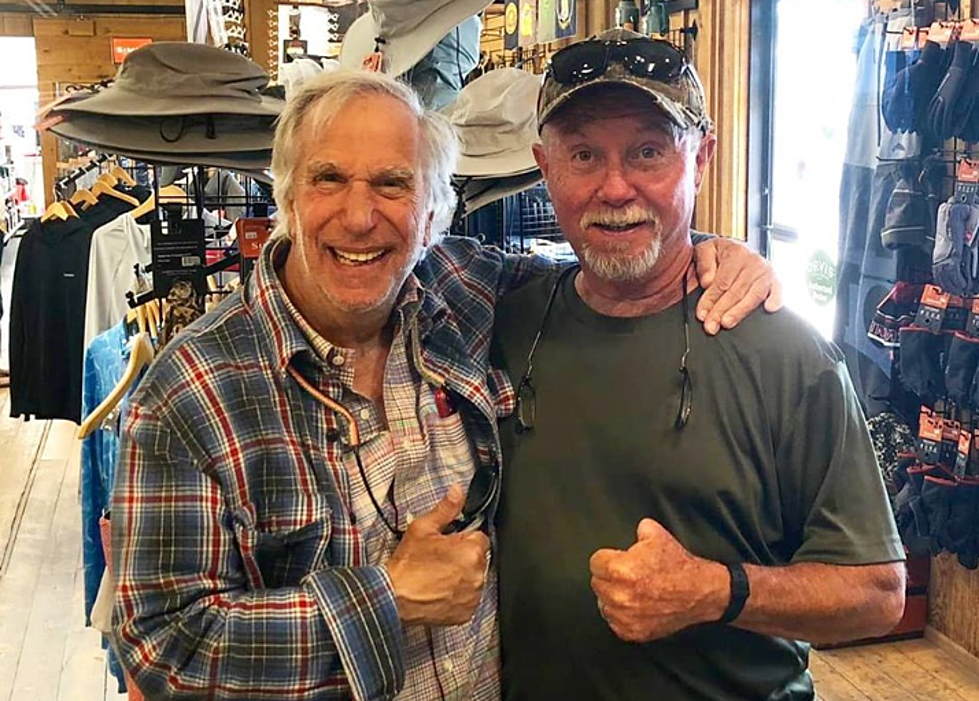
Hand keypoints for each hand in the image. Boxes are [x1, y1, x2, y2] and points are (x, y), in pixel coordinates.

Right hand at [385, 484, 490, 625]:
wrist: (394, 597)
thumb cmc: (408, 565)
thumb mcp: (423, 528)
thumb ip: (445, 509)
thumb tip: (457, 492)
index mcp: (471, 551)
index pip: (480, 538)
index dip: (463, 539)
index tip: (449, 544)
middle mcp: (477, 574)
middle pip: (477, 559)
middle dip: (463, 557)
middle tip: (440, 559)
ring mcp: (473, 596)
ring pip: (474, 579)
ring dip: (462, 576)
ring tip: (438, 576)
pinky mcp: (466, 613)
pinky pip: (469, 599)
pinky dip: (458, 595)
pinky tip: (441, 591)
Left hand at [590, 519, 727, 642]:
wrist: (700, 593)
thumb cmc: (679, 566)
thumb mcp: (657, 535)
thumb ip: (638, 529)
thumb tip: (635, 529)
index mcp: (620, 569)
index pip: (595, 563)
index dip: (608, 558)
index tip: (617, 560)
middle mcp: (619, 595)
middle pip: (597, 583)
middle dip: (609, 577)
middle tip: (628, 575)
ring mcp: (625, 616)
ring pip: (603, 603)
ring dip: (613, 597)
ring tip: (633, 590)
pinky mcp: (632, 632)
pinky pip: (614, 622)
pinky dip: (622, 615)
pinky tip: (636, 605)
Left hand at [691, 237, 782, 334]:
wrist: (734, 249)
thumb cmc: (718, 253)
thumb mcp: (705, 250)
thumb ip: (704, 263)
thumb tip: (708, 282)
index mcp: (736, 252)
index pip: (722, 282)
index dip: (710, 300)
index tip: (701, 314)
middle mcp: (754, 261)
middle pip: (736, 291)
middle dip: (721, 311)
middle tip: (710, 326)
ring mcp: (766, 271)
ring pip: (754, 295)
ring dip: (739, 312)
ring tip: (726, 323)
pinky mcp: (775, 280)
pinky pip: (777, 291)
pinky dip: (775, 299)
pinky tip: (769, 308)